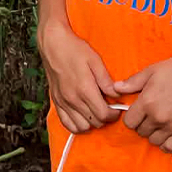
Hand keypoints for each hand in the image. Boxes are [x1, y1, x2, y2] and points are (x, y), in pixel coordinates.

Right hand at [38, 20, 116, 134]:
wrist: (53, 44)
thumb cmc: (75, 49)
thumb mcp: (95, 60)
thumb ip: (106, 80)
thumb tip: (117, 95)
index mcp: (84, 89)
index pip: (103, 114)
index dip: (114, 115)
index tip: (118, 109)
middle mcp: (73, 99)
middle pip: (94, 122)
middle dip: (105, 118)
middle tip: (109, 108)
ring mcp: (63, 102)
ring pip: (81, 127)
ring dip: (92, 123)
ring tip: (96, 111)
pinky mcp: (56, 102)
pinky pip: (67, 124)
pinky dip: (77, 125)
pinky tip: (84, 117)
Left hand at [113, 54, 171, 151]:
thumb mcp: (153, 70)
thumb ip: (133, 82)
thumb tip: (115, 88)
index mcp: (147, 102)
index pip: (129, 122)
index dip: (132, 116)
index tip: (138, 110)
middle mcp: (158, 118)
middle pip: (140, 132)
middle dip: (143, 123)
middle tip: (151, 113)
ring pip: (153, 141)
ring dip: (154, 133)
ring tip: (160, 121)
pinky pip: (168, 148)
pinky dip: (165, 143)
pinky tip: (168, 132)